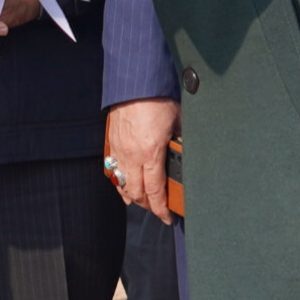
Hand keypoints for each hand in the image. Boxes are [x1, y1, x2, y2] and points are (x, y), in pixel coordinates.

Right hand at [105, 98, 178, 218]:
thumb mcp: (179, 122)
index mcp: (151, 153)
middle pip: (137, 194)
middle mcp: (132, 156)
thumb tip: (187, 155)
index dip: (161, 209)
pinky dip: (119, 183)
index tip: (167, 217)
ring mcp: (119, 150)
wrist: (135, 82)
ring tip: (142, 202)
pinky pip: (113, 170)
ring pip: (122, 185)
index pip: (155, 192)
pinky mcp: (112, 143)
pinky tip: (124, 186)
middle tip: (158, 210)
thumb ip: (181, 143)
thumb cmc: (158, 99)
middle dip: (148, 207)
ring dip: (132, 197)